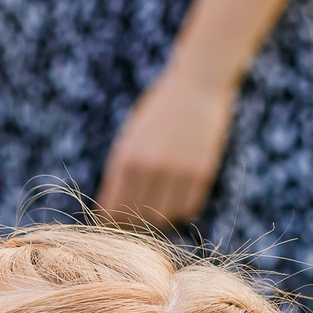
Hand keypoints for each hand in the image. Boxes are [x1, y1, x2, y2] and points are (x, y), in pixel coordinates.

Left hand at [95, 67, 237, 226]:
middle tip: (134, 224)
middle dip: (132, 226)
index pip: (111, 211)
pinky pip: (188, 210)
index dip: (110, 225)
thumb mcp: (129, 139)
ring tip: (156, 210)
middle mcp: (150, 168)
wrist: (197, 85)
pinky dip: (180, 212)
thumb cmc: (157, 113)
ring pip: (163, 219)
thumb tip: (111, 215)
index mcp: (125, 159)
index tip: (112, 227)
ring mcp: (178, 171)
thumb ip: (120, 174)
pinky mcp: (202, 172)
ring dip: (158, 221)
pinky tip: (176, 201)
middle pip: (135, 219)